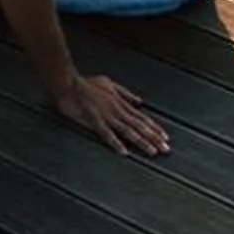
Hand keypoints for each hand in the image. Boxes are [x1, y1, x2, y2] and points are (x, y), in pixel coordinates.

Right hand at [51, 73, 168, 156]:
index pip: (141, 118)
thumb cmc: (87, 84)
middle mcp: (117, 110)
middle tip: (166, 149)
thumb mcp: (110, 84)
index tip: (165, 137)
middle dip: (154, 138)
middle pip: (139, 126)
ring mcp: (106, 115)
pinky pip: (106, 133)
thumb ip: (125, 94)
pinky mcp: (94, 119)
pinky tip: (124, 151)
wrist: (68, 83)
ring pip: (128, 130)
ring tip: (152, 151)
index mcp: (120, 103)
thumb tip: (139, 101)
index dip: (154, 128)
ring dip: (141, 141)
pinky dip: (116, 142)